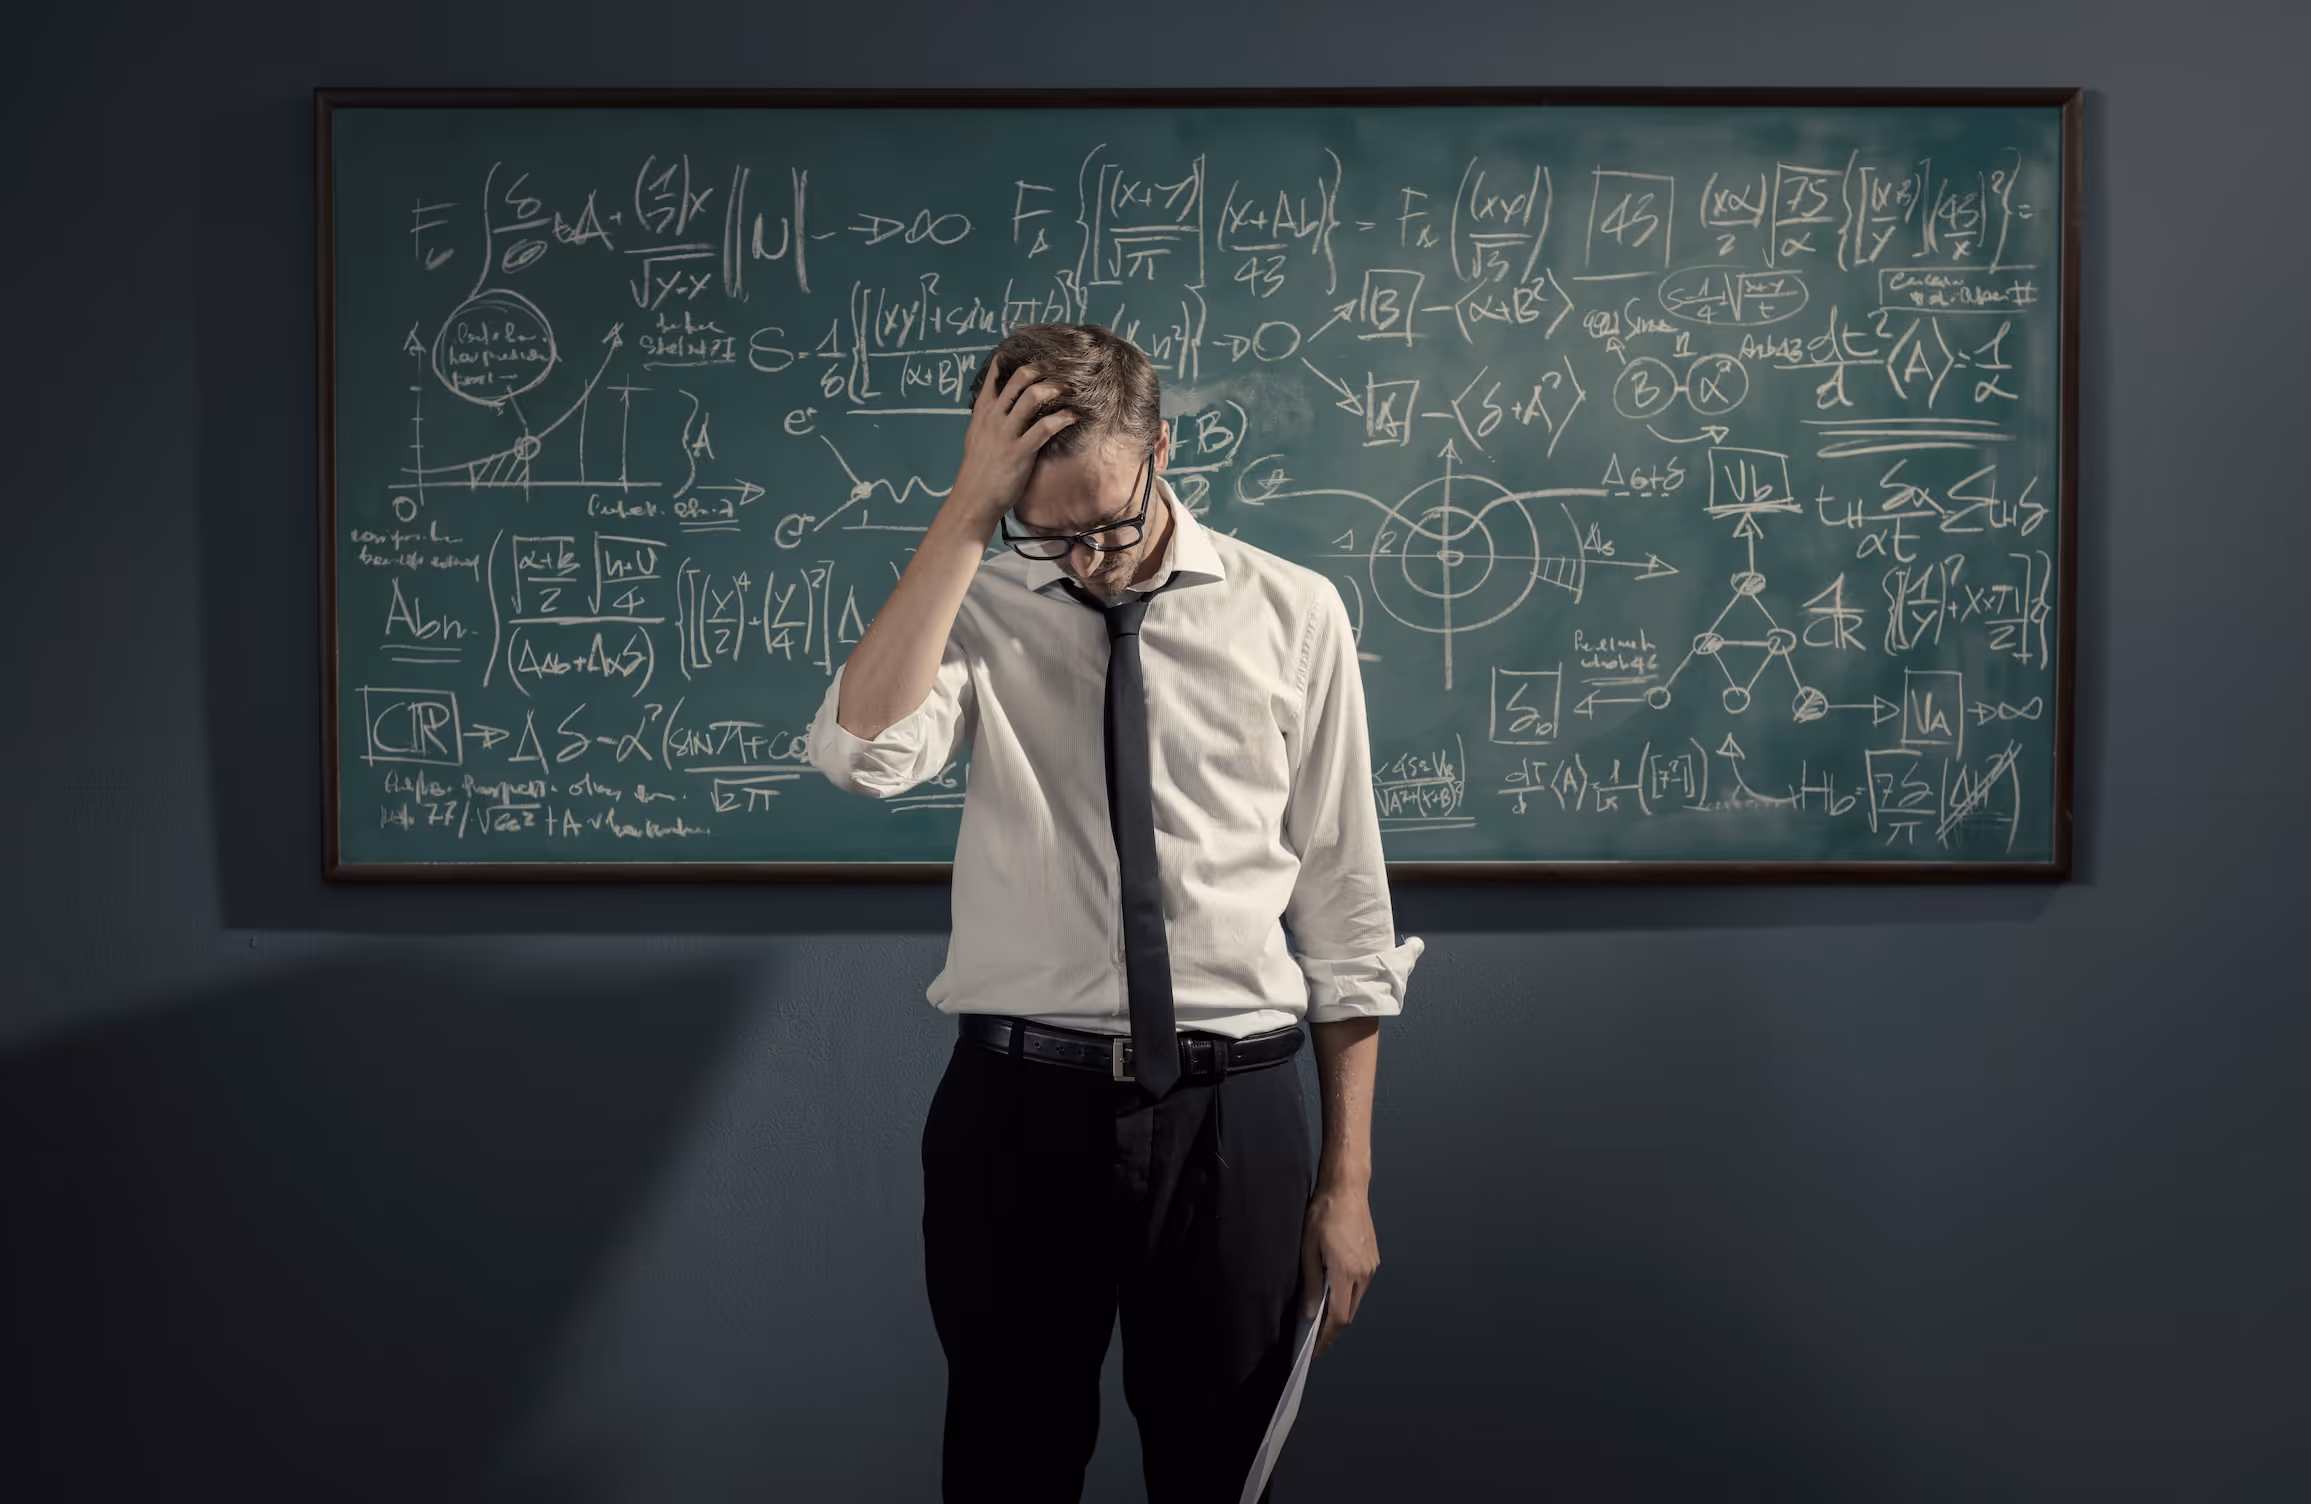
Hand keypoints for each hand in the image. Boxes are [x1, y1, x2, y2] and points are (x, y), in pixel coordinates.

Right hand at [943, 358, 1077, 534]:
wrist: (974, 498)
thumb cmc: (978, 470)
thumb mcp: (977, 437)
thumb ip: (988, 418)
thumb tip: (1001, 406)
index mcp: (983, 412)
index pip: (995, 377)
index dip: (1013, 362)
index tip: (1032, 355)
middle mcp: (994, 417)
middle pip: (1019, 379)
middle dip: (1042, 370)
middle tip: (1057, 370)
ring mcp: (1007, 433)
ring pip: (1032, 396)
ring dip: (1054, 388)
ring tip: (1068, 389)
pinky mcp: (1021, 451)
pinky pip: (1046, 427)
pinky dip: (1063, 418)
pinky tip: (1074, 416)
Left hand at [1299, 1183, 1378, 1357]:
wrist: (1347, 1189)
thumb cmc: (1323, 1214)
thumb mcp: (1307, 1250)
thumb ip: (1310, 1284)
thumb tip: (1308, 1313)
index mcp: (1346, 1273)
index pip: (1338, 1317)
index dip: (1327, 1337)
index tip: (1315, 1350)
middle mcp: (1363, 1274)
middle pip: (1349, 1313)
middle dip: (1332, 1329)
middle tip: (1314, 1339)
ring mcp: (1371, 1267)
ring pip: (1355, 1301)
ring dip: (1340, 1312)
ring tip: (1320, 1318)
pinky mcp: (1373, 1259)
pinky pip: (1360, 1287)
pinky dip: (1347, 1296)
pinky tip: (1333, 1293)